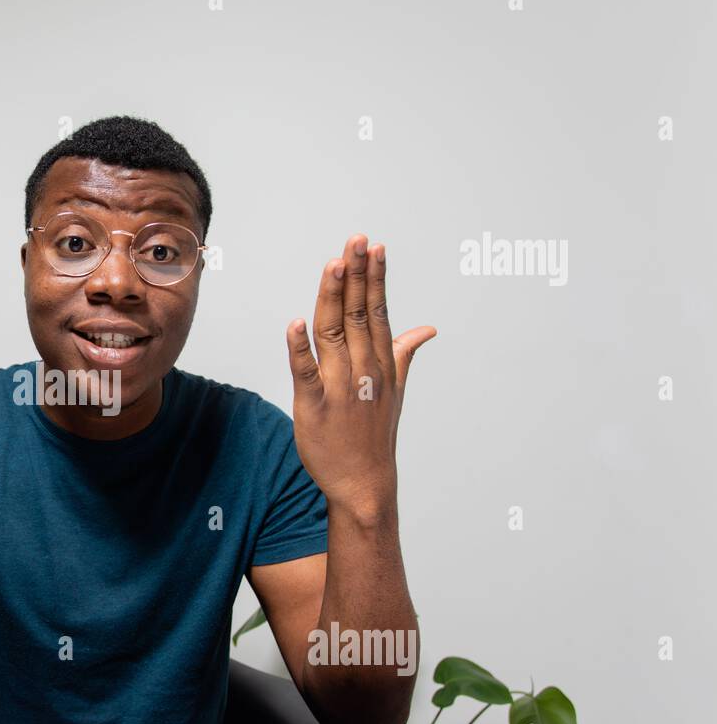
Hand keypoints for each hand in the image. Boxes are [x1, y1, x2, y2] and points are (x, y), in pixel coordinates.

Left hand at [286, 235, 434, 520]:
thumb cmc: (375, 434)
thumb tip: (428, 329)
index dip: (374, 278)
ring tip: (334, 264)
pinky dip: (299, 349)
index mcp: (381, 362)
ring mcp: (340, 387)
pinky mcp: (314, 406)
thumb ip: (404, 353)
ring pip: (333, 333)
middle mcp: (364, 369)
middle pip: (357, 313)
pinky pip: (305, 372)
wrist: (364, 483)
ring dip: (332, 297)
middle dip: (357, 275)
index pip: (377, 311)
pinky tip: (295, 323)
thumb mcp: (395, 390)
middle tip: (356, 240)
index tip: (374, 247)